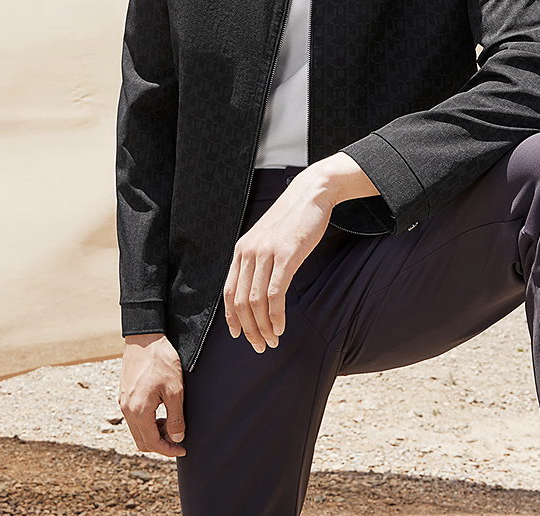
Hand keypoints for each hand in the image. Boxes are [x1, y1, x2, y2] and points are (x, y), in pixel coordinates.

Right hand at [119, 333, 185, 456]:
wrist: (145, 337)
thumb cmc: (161, 360)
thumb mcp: (175, 390)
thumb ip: (176, 417)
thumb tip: (177, 438)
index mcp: (139, 411)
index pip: (152, 443)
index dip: (168, 450)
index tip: (182, 449)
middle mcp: (127, 410)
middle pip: (142, 441)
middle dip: (160, 444)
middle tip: (178, 438)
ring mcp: (123, 402)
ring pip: (137, 430)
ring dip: (153, 433)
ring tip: (170, 423)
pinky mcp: (124, 395)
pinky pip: (134, 418)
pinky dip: (146, 422)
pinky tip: (160, 412)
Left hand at [224, 153, 377, 352]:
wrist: (311, 194)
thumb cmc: (293, 219)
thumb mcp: (267, 238)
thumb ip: (259, 259)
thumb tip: (257, 288)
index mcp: (242, 249)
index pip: (228, 291)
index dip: (232, 317)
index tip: (239, 334)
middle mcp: (248, 252)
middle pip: (241, 301)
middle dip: (249, 328)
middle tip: (260, 345)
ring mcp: (266, 254)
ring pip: (256, 301)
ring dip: (263, 326)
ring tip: (272, 340)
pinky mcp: (286, 255)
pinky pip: (275, 293)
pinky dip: (276, 315)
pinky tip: (281, 326)